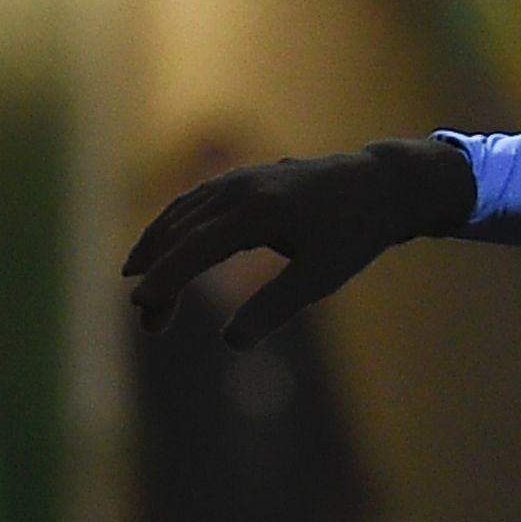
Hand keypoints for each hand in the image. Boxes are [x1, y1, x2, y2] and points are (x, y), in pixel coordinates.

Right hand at [124, 138, 475, 343]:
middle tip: (149, 323)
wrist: (378, 185)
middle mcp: (241, 189)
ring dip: (158, 251)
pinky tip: (164, 252)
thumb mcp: (321, 277)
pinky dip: (171, 228)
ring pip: (181, 215)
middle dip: (158, 276)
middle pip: (181, 233)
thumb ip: (274, 307)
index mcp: (259, 212)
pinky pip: (193, 203)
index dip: (166, 277)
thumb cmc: (353, 235)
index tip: (142, 304)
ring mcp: (239, 180)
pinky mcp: (242, 180)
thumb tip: (231, 342)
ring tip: (144, 293)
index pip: (197, 247)